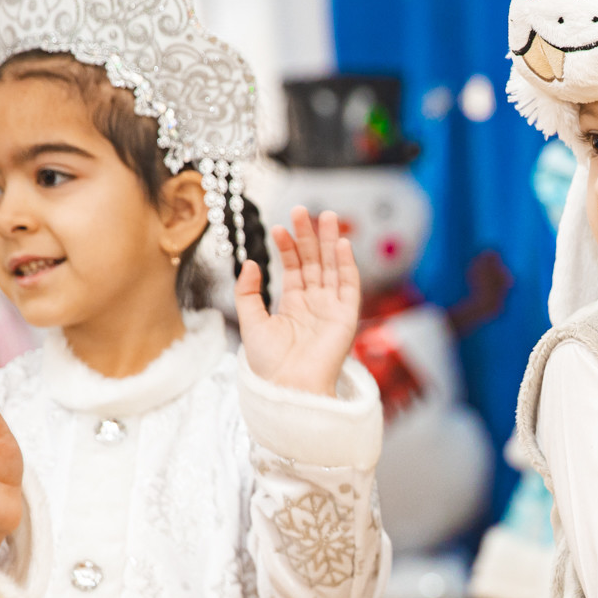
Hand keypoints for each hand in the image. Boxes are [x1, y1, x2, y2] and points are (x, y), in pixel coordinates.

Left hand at [237, 206, 362, 397]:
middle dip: (309, 236)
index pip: (293, 268)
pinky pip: (349, 285)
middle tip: (302, 210)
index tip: (278, 228)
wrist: (288, 388)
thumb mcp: (250, 321)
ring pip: (332, 267)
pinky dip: (347, 264)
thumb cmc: (268, 364)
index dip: (287, 247)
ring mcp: (332, 308)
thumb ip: (248, 291)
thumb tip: (251, 262)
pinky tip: (341, 244)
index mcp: (293, 306)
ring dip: (330, 241)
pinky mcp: (346, 316)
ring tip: (324, 216)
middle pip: (314, 262)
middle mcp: (315, 304)